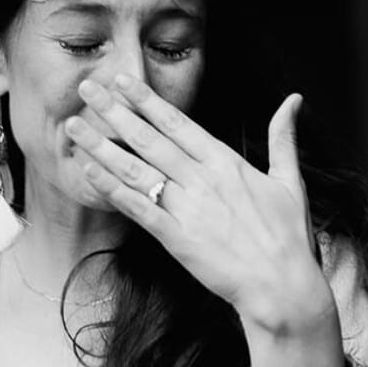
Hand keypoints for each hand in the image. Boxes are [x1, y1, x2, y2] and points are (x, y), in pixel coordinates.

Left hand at [65, 73, 339, 355]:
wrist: (282, 286)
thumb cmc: (289, 236)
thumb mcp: (289, 180)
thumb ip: (283, 138)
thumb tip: (293, 100)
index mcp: (226, 162)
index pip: (178, 122)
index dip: (146, 100)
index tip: (122, 80)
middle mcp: (202, 179)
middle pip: (149, 138)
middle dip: (114, 111)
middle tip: (86, 89)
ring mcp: (187, 208)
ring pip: (136, 169)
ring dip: (102, 146)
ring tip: (74, 127)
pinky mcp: (176, 238)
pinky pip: (138, 208)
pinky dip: (112, 189)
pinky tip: (90, 171)